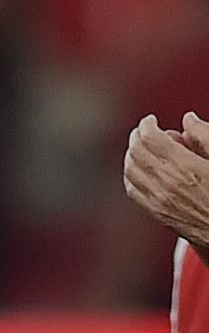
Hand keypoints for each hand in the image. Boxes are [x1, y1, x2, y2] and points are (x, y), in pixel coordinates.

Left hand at [123, 113, 208, 248]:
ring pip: (130, 170)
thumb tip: (188, 120)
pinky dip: (130, 174)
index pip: (151, 139)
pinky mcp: (157, 212)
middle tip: (143, 130)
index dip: (147, 125)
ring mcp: (159, 201)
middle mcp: (168, 185)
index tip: (150, 120)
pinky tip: (138, 168)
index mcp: (186, 168)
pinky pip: (132, 189)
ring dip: (131, 154)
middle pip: (136, 153)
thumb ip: (206, 137)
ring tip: (140, 146)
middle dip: (137, 137)